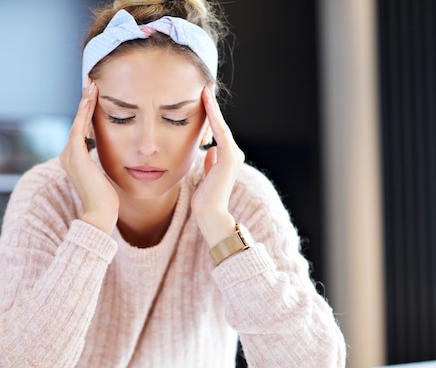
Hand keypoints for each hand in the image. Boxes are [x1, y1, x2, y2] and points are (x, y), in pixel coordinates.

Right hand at [60, 79, 118, 233]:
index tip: (94, 94)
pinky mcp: (75, 156)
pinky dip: (84, 112)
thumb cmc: (107, 198)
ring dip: (85, 102)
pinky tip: (91, 98)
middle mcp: (67, 155)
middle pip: (77, 121)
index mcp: (73, 158)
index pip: (80, 128)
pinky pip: (79, 128)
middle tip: (91, 81)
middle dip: (84, 101)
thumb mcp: (104, 173)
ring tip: (92, 84)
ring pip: (77, 121)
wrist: (101, 214)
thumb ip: (103, 160)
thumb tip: (112, 151)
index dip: (87, 110)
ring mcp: (69, 155)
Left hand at [191, 83, 244, 246]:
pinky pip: (219, 131)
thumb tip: (209, 150)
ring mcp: (233, 154)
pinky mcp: (229, 157)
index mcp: (227, 158)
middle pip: (219, 125)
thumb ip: (210, 162)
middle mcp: (233, 154)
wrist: (210, 213)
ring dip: (211, 107)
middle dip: (211, 106)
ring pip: (220, 125)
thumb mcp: (206, 175)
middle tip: (204, 86)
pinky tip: (206, 102)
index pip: (217, 131)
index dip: (210, 114)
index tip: (201, 98)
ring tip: (205, 89)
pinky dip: (213, 116)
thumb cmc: (205, 199)